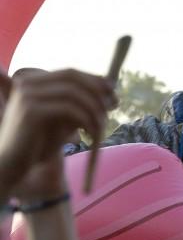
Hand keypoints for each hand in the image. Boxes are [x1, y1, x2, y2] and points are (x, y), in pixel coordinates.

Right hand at [0, 69, 114, 191]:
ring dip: (94, 108)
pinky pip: (70, 109)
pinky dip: (86, 119)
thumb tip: (110, 91)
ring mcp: (27, 95)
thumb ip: (80, 104)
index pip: (71, 73)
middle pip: (73, 77)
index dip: (95, 80)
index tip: (114, 92)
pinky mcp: (31, 111)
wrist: (10, 166)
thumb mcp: (63, 120)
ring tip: (102, 124)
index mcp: (33, 81)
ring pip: (74, 93)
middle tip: (115, 103)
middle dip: (98, 89)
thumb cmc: (38, 145)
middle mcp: (27, 83)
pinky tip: (92, 132)